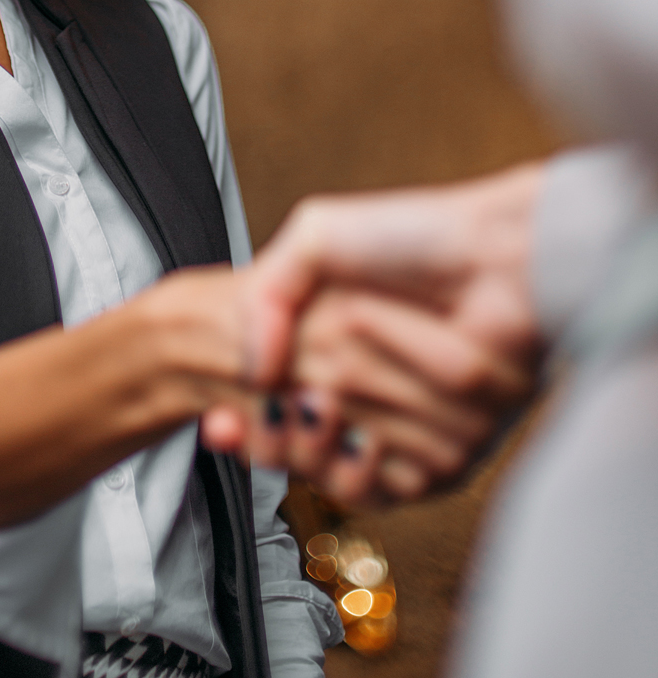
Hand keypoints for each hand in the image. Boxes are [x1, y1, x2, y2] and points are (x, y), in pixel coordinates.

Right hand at [201, 166, 545, 500]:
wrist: (501, 255)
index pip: (270, 411)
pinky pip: (405, 483)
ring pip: (347, 473)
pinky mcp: (455, 454)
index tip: (217, 418)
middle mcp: (368, 392)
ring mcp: (410, 427)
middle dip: (275, 440)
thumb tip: (251, 368)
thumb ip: (268, 293)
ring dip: (327, 444)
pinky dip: (384, 457)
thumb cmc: (412, 235)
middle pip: (301, 453)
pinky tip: (365, 432)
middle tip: (261, 410)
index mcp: (331, 347)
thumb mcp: (316, 239)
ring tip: (319, 403)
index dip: (241, 425)